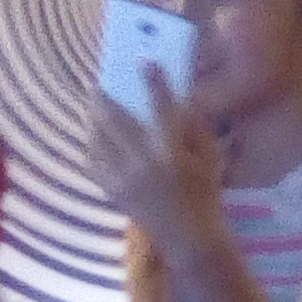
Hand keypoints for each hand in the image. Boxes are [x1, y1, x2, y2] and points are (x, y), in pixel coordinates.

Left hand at [90, 80, 224, 254]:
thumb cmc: (205, 196)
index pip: (163, 109)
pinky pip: (93, 162)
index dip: (154, 83)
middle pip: (117, 120)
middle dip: (105, 98)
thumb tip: (182, 98)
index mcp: (174, 153)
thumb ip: (197, 128)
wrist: (189, 238)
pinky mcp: (113, 190)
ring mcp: (124, 177)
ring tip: (92, 107)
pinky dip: (91, 147)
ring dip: (93, 119)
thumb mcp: (210, 160)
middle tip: (97, 84)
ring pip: (99, 139)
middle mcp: (145, 162)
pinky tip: (93, 138)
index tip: (145, 62)